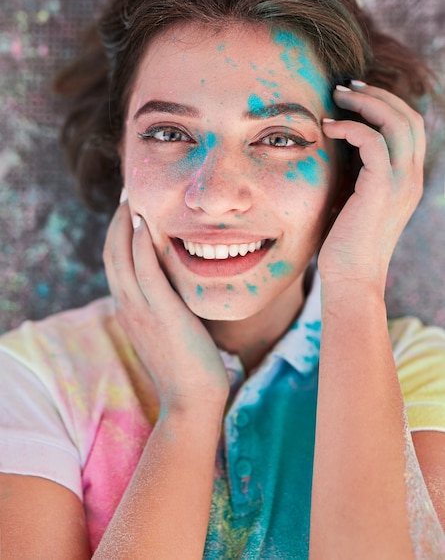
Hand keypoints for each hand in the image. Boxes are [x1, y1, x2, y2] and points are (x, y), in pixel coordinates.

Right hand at [103, 202, 229, 412]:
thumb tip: (178, 287)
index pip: (115, 264)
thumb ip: (166, 306)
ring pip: (122, 258)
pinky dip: (142, 245)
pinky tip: (146, 223)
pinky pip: (145, 271)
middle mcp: (129, 307)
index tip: (129, 213)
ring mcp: (141, 310)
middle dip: (117, 222)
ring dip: (125, 225)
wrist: (191, 400)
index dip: (118, 235)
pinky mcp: (162, 313)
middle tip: (127, 196)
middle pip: (111, 254)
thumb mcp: (168, 330)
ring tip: (133, 199)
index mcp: (130, 310)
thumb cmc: (187, 366)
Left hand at [318, 82, 424, 287]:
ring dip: (366, 103)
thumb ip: (357, 172)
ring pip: (397, 122)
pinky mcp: (381, 190)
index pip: (409, 127)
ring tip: (336, 96)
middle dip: (377, 95)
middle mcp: (411, 178)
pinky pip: (374, 142)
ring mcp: (401, 183)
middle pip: (408, 117)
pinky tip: (327, 127)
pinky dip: (351, 127)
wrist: (351, 278)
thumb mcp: (354, 198)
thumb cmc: (345, 242)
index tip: (354, 95)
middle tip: (344, 87)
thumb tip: (340, 144)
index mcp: (407, 179)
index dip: (385, 103)